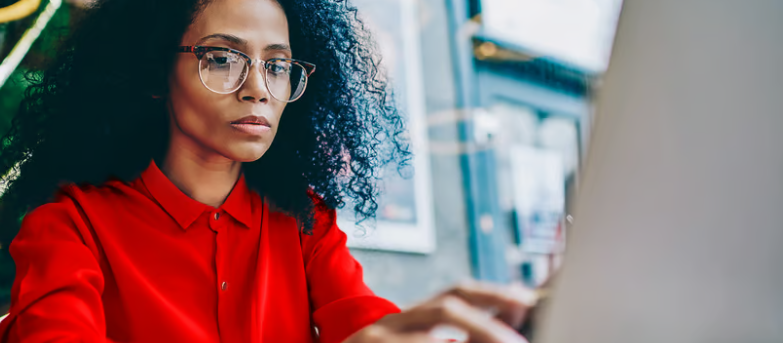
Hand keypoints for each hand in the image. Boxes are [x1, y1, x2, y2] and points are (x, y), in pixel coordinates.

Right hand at [344, 281, 536, 342]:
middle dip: (486, 323)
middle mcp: (394, 319)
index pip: (457, 290)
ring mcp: (376, 337)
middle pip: (446, 306)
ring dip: (467, 338)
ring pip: (428, 334)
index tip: (526, 300)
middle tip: (514, 342)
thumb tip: (510, 325)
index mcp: (414, 315)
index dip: (493, 292)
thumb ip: (462, 337)